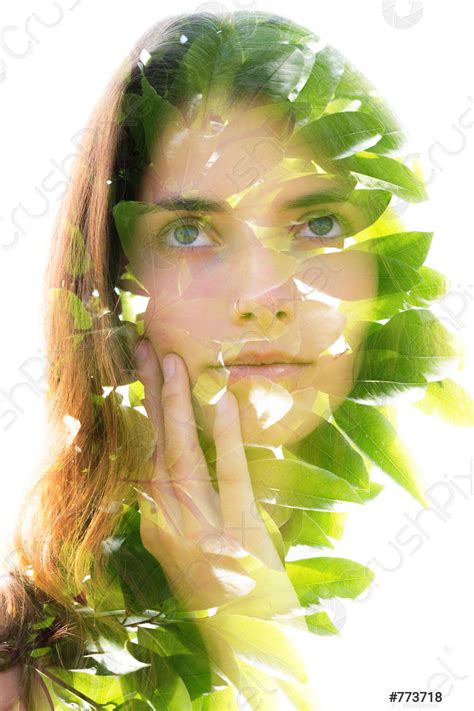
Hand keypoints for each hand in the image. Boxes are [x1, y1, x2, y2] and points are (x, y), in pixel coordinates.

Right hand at [133, 338, 301, 617]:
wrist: (250, 648)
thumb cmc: (227, 593)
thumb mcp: (196, 546)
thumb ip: (184, 504)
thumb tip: (177, 459)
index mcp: (159, 523)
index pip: (147, 454)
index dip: (145, 410)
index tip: (143, 372)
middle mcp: (168, 525)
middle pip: (155, 446)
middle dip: (149, 394)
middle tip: (143, 346)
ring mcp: (202, 532)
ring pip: (182, 456)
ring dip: (177, 406)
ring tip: (171, 361)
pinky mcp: (240, 538)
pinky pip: (230, 479)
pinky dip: (227, 438)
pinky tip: (223, 403)